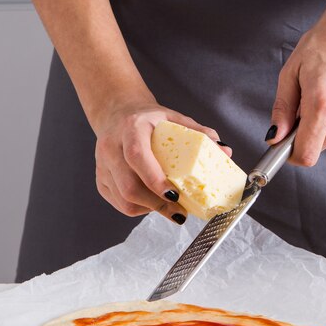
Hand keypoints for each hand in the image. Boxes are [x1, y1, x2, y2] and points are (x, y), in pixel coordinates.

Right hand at [95, 99, 231, 222]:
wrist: (117, 114)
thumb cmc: (149, 120)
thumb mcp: (174, 119)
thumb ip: (200, 134)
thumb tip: (225, 151)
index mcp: (131, 128)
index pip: (137, 156)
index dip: (154, 179)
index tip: (175, 194)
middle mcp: (111, 147)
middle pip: (128, 185)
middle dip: (156, 204)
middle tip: (180, 211)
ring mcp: (102, 165)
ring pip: (123, 199)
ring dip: (149, 209)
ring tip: (170, 208)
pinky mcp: (100, 180)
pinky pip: (119, 203)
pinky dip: (139, 208)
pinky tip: (153, 203)